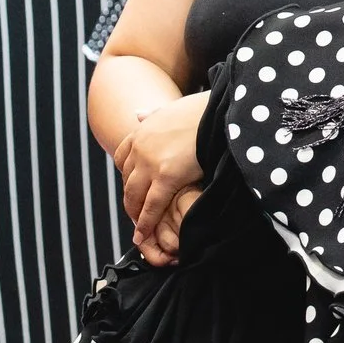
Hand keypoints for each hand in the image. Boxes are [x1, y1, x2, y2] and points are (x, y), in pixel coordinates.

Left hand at [118, 88, 207, 255]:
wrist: (221, 111)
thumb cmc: (203, 109)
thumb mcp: (171, 108)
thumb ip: (153, 114)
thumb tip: (138, 114)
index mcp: (141, 131)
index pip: (122, 160)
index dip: (128, 178)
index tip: (134, 189)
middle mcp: (140, 147)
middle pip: (127, 181)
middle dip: (130, 200)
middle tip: (136, 215)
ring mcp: (151, 162)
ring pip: (134, 195)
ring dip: (135, 214)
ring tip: (139, 230)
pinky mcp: (167, 176)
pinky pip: (152, 205)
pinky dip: (145, 222)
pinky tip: (143, 234)